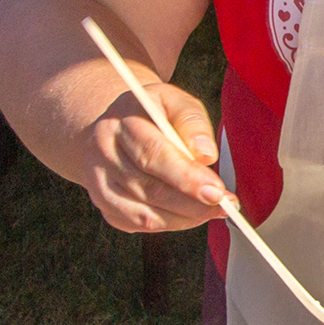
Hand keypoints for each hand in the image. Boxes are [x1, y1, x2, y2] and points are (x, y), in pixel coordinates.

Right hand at [79, 79, 226, 231]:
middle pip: (149, 188)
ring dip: (184, 217)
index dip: (187, 177)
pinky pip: (139, 224)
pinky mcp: (105, 205)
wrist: (113, 126)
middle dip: (192, 202)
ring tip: (213, 210)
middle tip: (224, 205)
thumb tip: (205, 155)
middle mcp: (103, 154)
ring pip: (144, 214)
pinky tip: (190, 214)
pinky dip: (170, 223)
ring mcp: (99, 183)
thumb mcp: (173, 100)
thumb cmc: (151, 114)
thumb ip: (191, 121)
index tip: (216, 190)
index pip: (153, 154)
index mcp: (121, 122)